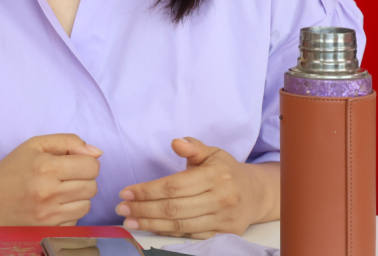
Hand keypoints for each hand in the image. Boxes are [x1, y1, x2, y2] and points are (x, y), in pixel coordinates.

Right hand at [0, 133, 101, 225]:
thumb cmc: (11, 169)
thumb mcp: (35, 145)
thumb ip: (68, 141)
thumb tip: (97, 152)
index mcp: (47, 167)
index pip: (91, 166)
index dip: (87, 162)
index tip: (75, 162)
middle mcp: (50, 193)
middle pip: (92, 186)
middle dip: (84, 178)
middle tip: (67, 176)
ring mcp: (49, 216)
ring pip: (86, 205)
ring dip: (78, 197)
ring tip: (61, 190)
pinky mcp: (48, 231)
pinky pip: (75, 221)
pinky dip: (70, 213)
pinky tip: (55, 205)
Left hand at [115, 138, 278, 238]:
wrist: (255, 194)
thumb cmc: (226, 169)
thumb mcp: (212, 152)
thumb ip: (193, 146)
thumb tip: (176, 142)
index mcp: (216, 175)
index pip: (174, 186)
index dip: (148, 190)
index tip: (126, 192)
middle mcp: (220, 198)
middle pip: (174, 208)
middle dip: (144, 208)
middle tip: (122, 208)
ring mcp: (223, 219)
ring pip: (181, 225)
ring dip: (151, 223)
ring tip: (130, 221)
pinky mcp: (224, 235)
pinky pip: (191, 235)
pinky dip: (168, 233)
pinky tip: (151, 227)